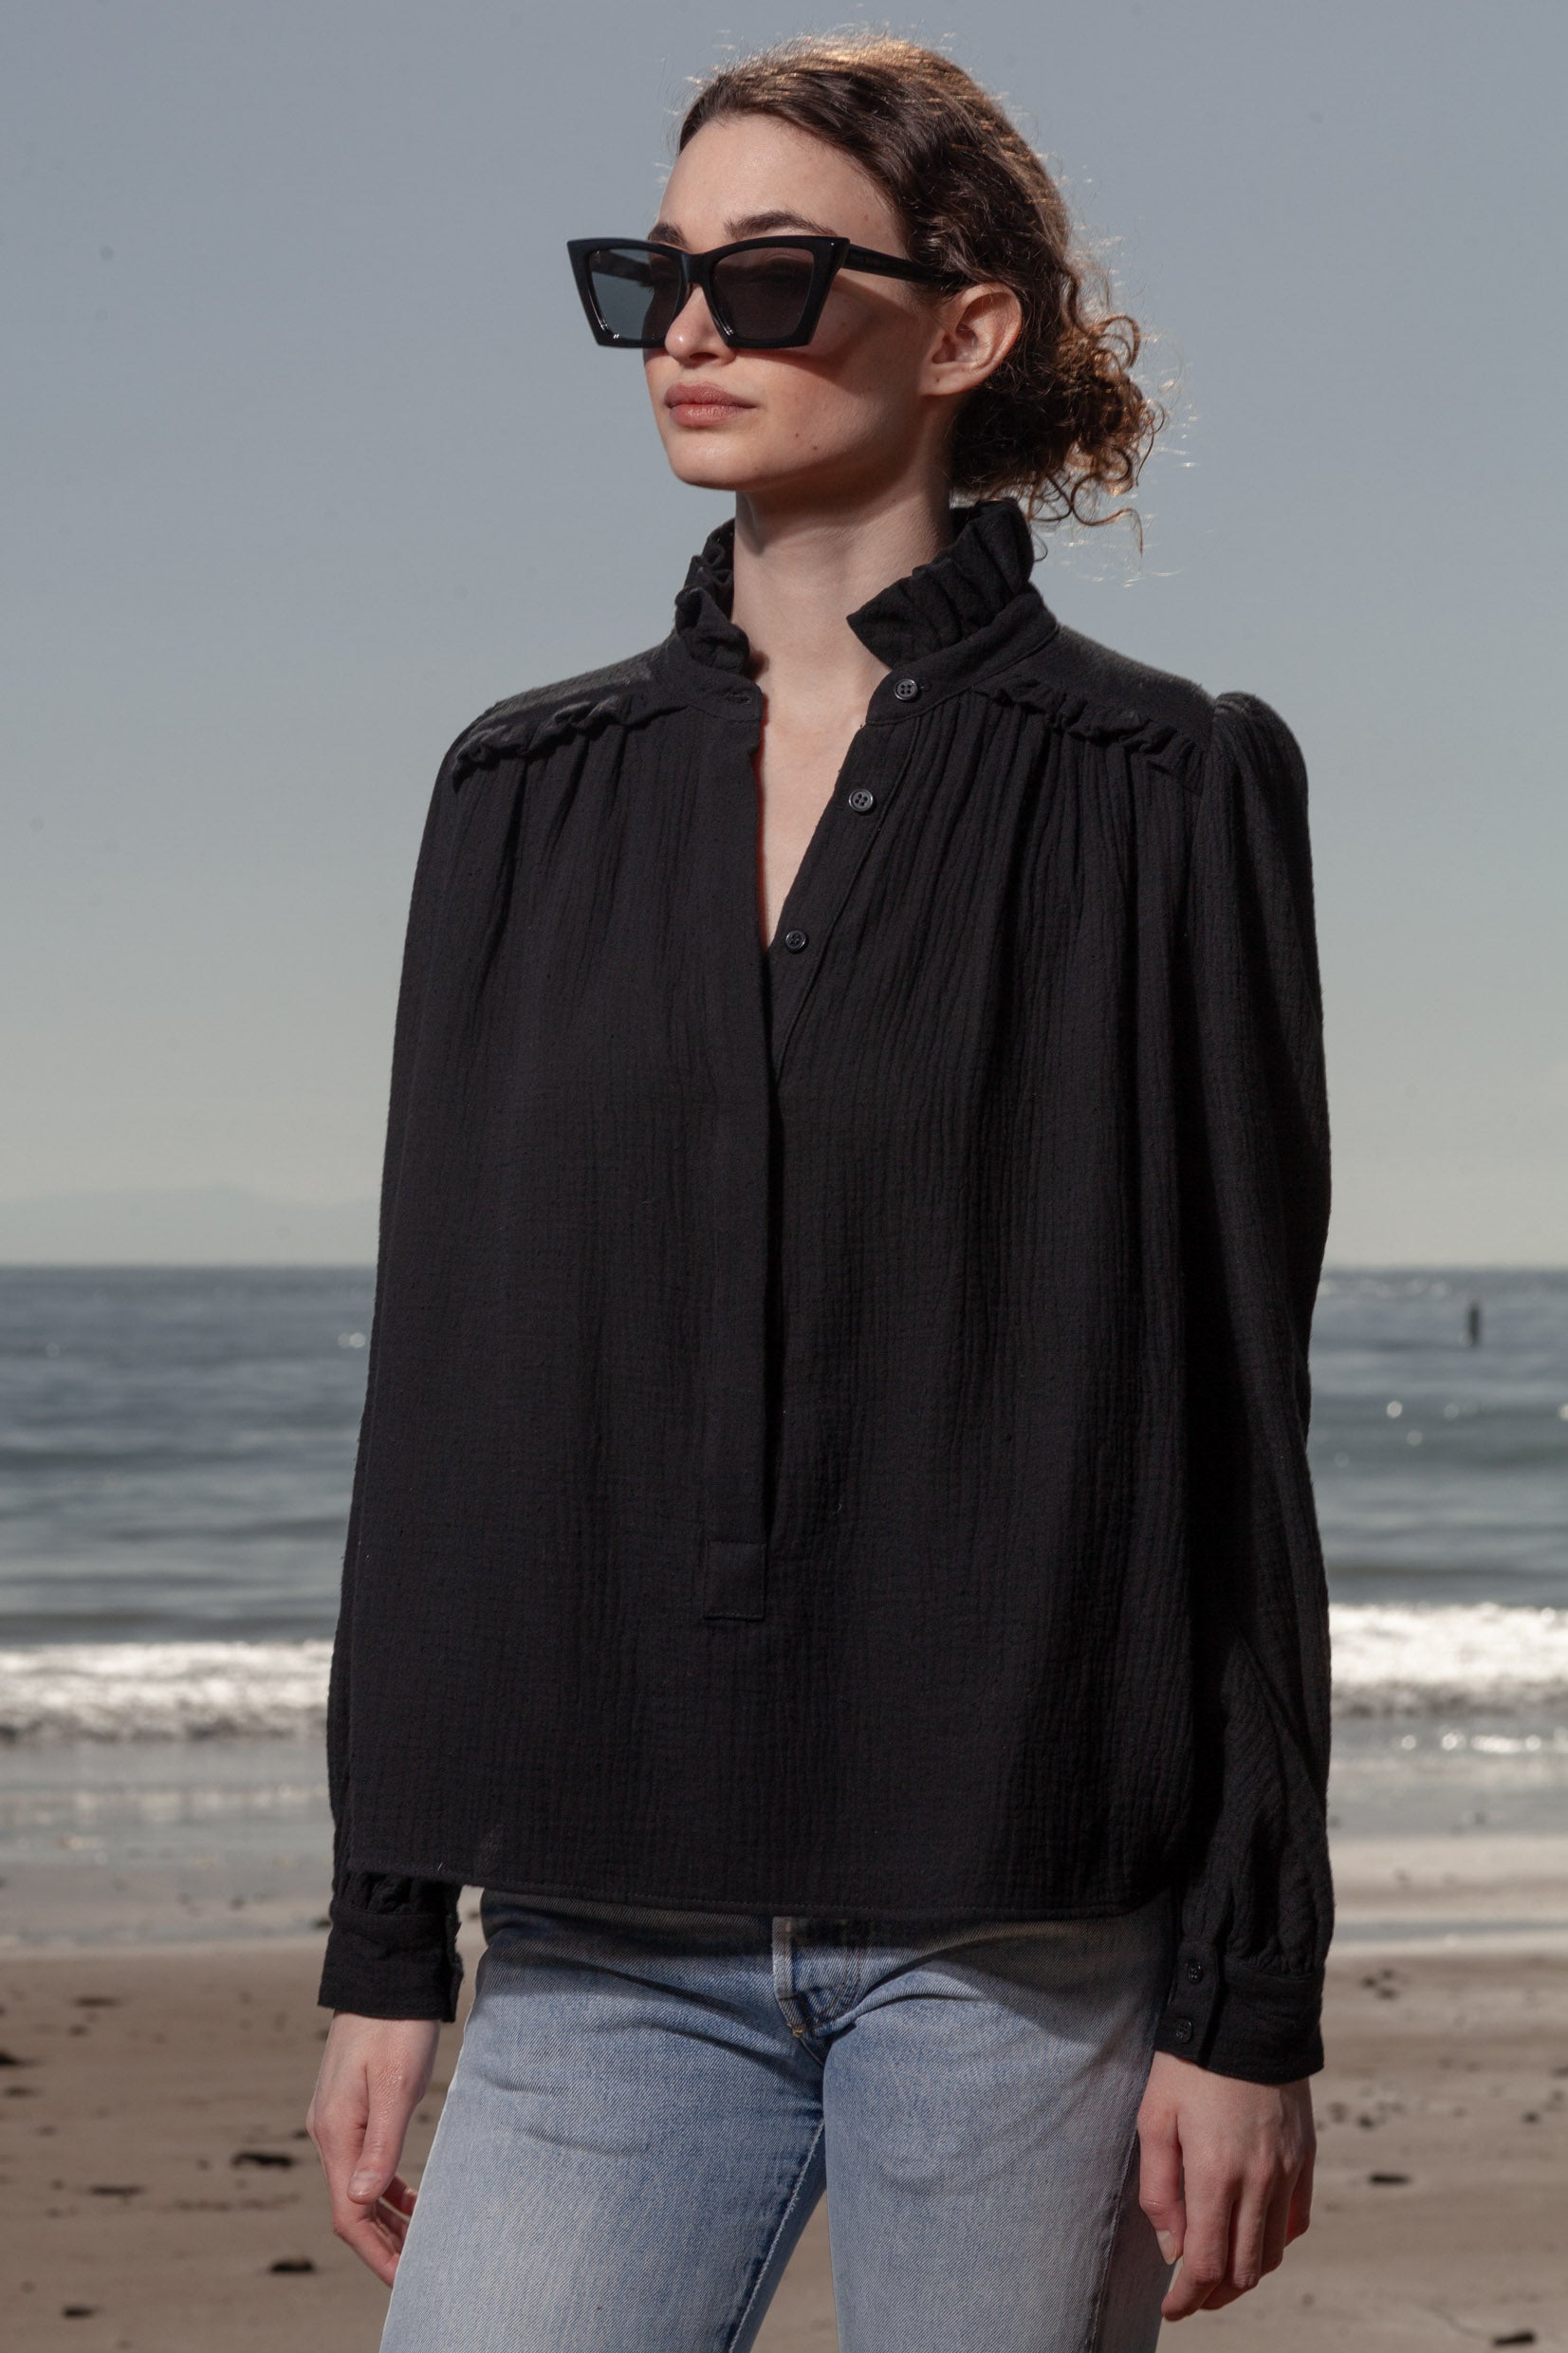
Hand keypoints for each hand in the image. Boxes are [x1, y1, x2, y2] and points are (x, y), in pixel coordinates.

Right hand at [306, 2013, 441, 2283]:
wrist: (385, 1975)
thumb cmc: (396, 2026)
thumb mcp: (395, 2085)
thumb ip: (380, 2144)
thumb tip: (363, 2201)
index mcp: (336, 2133)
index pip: (349, 2213)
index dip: (377, 2252)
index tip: (406, 2278)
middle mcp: (328, 2132)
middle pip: (351, 2208)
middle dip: (383, 2244)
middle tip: (419, 2270)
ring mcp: (337, 2119)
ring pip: (357, 2188)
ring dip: (385, 2219)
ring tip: (419, 2242)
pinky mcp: (350, 2106)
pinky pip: (363, 2162)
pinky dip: (385, 2188)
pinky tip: (409, 2198)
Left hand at [1136, 2050, 1314, 2320]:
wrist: (1247, 2012)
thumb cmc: (1190, 2062)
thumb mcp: (1154, 2116)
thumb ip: (1159, 2189)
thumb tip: (1172, 2249)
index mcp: (1216, 2173)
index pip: (1208, 2264)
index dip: (1189, 2297)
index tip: (1172, 2308)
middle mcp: (1259, 2181)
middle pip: (1244, 2269)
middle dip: (1215, 2294)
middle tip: (1191, 2297)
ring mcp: (1288, 2171)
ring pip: (1272, 2252)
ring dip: (1246, 2274)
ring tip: (1219, 2275)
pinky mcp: (1306, 2157)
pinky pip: (1297, 2221)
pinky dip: (1276, 2243)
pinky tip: (1254, 2240)